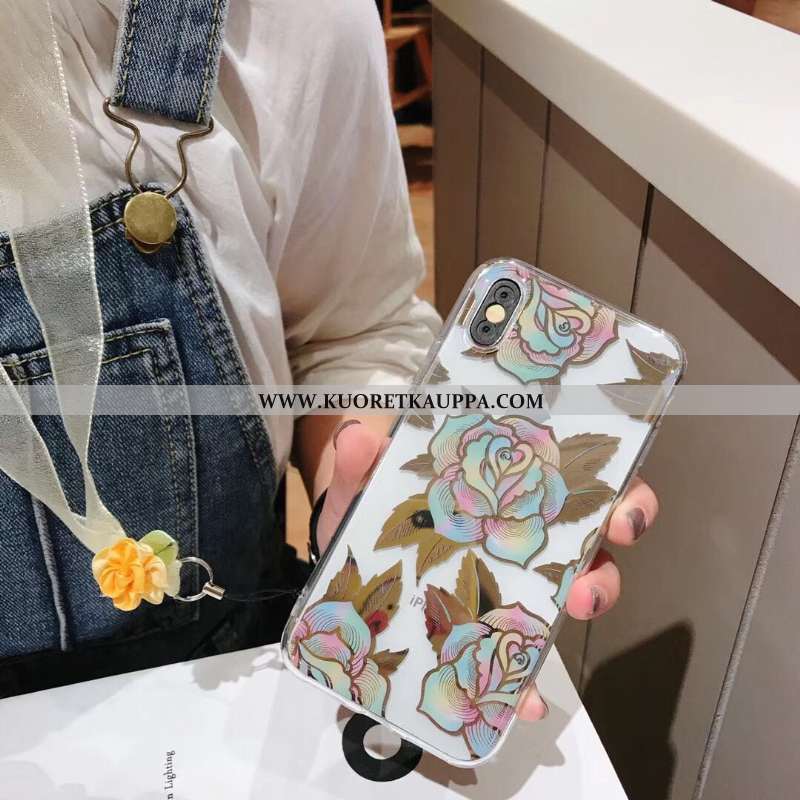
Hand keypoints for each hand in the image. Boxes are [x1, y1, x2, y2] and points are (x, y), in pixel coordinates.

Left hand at [316, 419, 658, 722]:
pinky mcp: (487, 626)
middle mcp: (523, 530)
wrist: (347, 550)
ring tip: (570, 613)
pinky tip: (521, 701)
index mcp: (505, 485)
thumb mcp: (366, 479)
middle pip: (591, 540)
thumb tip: (356, 439)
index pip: (575, 479)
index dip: (615, 492)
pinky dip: (524, 682)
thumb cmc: (372, 501)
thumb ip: (362, 461)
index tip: (623, 507)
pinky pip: (519, 656)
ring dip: (585, 604)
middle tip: (595, 571)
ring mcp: (511, 580)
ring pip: (571, 593)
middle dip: (608, 557)